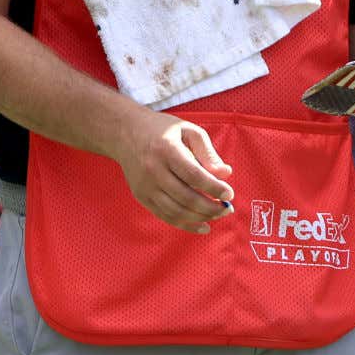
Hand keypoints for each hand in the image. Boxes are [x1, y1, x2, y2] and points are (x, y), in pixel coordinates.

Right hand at [113, 109, 235, 234]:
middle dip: (210, 207)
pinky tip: (202, 225)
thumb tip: (226, 173)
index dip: (213, 187)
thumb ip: (208, 152)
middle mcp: (153, 170)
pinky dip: (185, 224)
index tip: (229, 194)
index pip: (194, 175)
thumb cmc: (162, 129)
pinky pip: (165, 216)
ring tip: (217, 215)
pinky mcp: (141, 196)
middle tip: (227, 209)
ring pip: (176, 211)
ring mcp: (145, 186)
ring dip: (200, 218)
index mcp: (167, 150)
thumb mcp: (188, 130)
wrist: (125, 133)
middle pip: (186, 197)